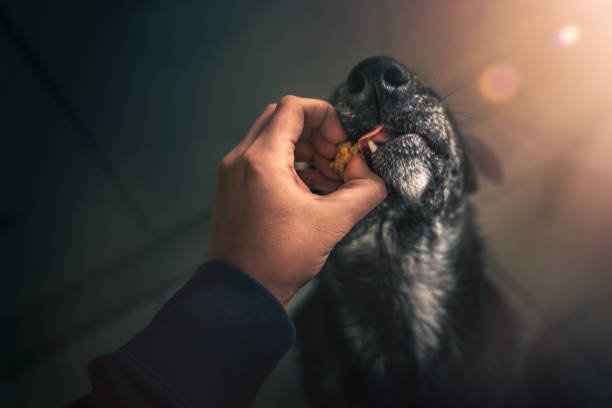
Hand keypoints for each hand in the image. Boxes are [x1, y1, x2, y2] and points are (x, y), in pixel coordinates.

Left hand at [208, 96, 386, 304]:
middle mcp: (241, 159)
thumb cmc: (278, 259)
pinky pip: (263, 160)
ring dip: (304, 150)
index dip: (326, 116)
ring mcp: (232, 173)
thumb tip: (372, 174)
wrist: (241, 292)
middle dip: (317, 133)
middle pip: (282, 119)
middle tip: (337, 159)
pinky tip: (311, 189)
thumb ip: (363, 191)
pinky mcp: (232, 188)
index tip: (342, 142)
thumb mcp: (331, 222)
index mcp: (262, 159)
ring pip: (272, 139)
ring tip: (329, 178)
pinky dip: (289, 165)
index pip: (294, 108)